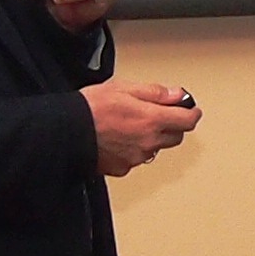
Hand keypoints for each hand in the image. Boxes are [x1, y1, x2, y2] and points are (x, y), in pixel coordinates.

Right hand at [83, 81, 199, 176]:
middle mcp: (148, 142)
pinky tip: (120, 139)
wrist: (63, 133)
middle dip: (173, 125)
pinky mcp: (123, 168)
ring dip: (153, 138)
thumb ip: (155, 92)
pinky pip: (137, 158)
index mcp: (152, 120)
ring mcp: (136, 157)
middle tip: (160, 114)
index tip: (191, 109)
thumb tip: (176, 95)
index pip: (188, 120)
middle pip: (176, 136)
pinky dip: (134, 149)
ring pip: (156, 148)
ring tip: (131, 125)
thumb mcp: (123, 88)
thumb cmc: (89, 109)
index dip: (191, 112)